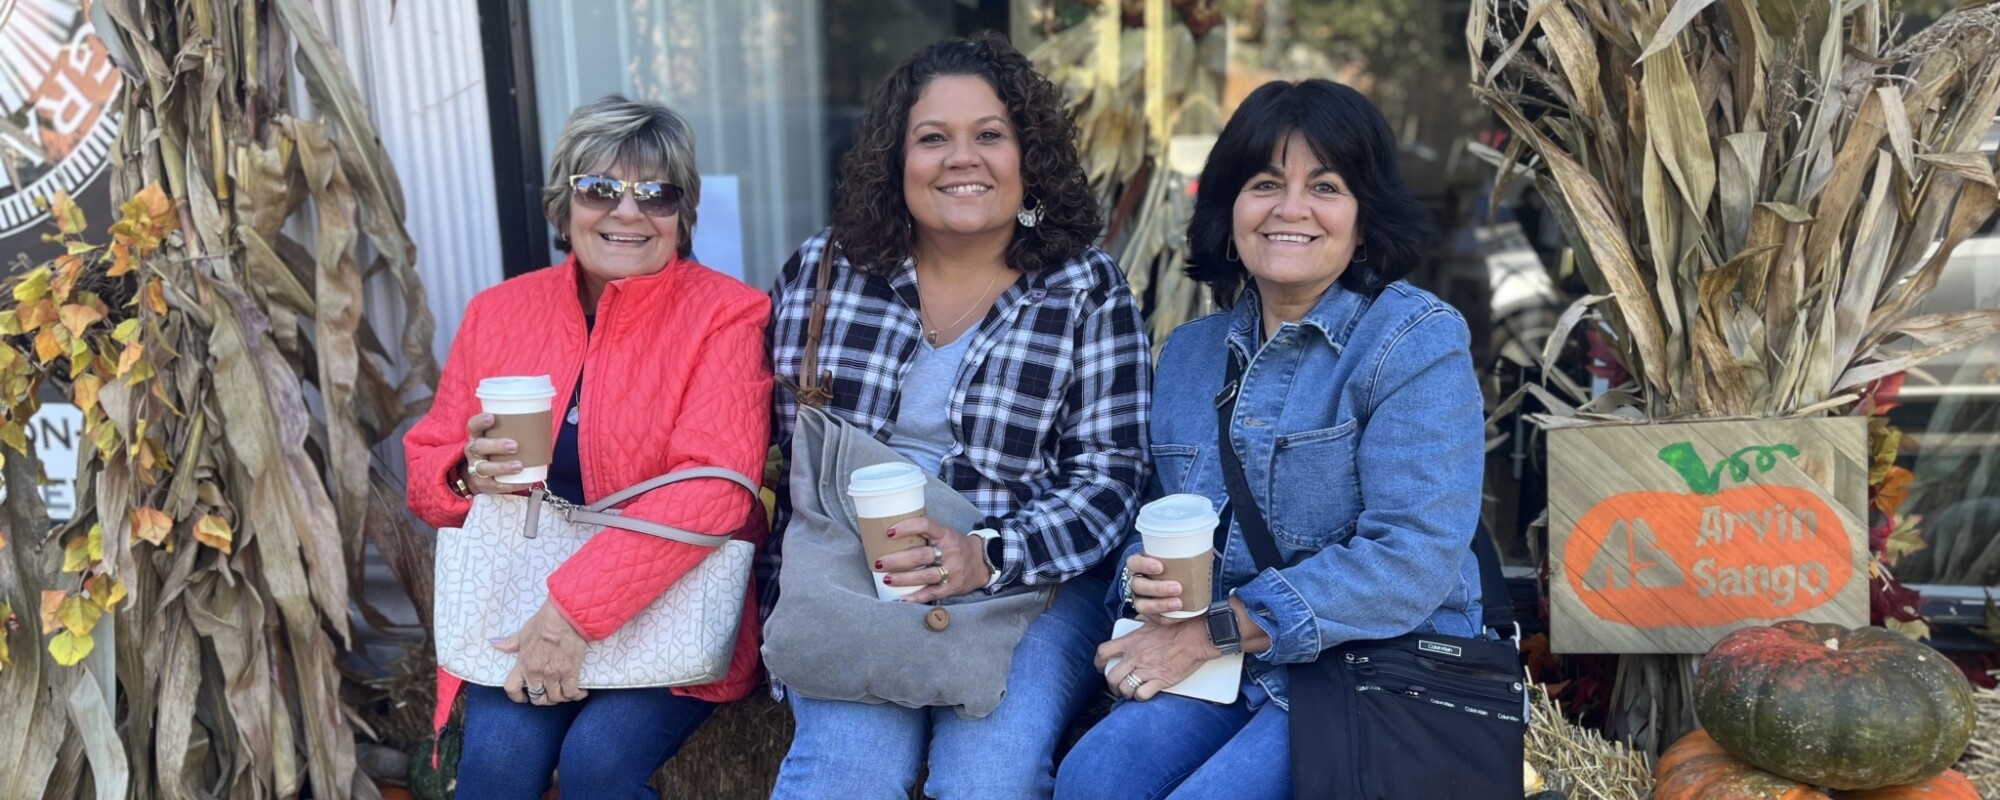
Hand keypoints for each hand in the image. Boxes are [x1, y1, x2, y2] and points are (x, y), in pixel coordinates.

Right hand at [462, 412, 523, 492]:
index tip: (491, 417)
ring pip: (484, 468)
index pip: (473, 425)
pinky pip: (495, 485)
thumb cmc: (498, 450)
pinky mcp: (484, 484)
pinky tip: (523, 481)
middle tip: (514, 446)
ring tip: (519, 466)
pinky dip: (510, 484)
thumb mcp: (499, 437)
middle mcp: (474, 451)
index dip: (480, 421)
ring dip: (502, 467)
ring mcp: (476, 468)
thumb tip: (542, 420)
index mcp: (478, 436)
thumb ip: (513, 429)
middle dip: (496, 446)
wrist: (483, 476)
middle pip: (479, 446)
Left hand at [493, 602, 588, 705]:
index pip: (512, 688)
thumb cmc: (545, 622)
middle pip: (538, 698)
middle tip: (549, 694)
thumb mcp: (524, 632)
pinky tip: (579, 692)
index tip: (523, 698)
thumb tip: (494, 643)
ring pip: (555, 698)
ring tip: (564, 693)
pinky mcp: (570, 673)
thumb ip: (510, 643)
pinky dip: (575, 695)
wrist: (566, 617)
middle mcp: (537, 673)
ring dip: (560, 698)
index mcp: (523, 664)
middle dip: (543, 699)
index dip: (516, 697)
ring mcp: (554, 674)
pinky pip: (571, 693)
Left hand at [875, 517, 989, 602]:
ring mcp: (952, 571)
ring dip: (903, 578)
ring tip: (886, 578)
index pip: (925, 525)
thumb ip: (924, 534)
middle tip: (878, 562)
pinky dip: (916, 598)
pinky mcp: (953, 587)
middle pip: (920, 555)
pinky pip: (932, 593)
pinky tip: (902, 600)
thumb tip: (890, 535)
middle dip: (897, 560)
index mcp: (945, 534)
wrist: (983, 562)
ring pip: (925, 575)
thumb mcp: (944, 534)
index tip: (889, 532)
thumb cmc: (956, 546)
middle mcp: (950, 551)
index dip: (907, 527)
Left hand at [1095, 617, 1219, 700]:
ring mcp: (1146, 670)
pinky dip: (1140, 697)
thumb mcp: (1154, 619)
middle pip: (1111, 676)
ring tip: (1130, 692)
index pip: (1104, 652)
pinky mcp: (1159, 681)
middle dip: (1112, 684)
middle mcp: (1135, 657)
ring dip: (1126, 692)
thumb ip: (1142, 621)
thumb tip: (1140, 619)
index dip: (1099, 662)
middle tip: (1117, 686)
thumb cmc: (1178, 626)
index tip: (1101, 666)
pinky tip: (1143, 694)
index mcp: (1131, 641)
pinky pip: (1142, 694)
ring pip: (1124, 688)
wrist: (1195, 636)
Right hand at [1125, 553, 1191, 624]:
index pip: (1134, 563)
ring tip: (1179, 603)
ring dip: (1160, 604)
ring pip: (1142, 605)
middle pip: (1138, 586)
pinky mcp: (1148, 614)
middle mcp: (1136, 582)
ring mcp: (1140, 599)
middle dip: (1157, 588)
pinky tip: (1180, 614)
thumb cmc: (1175, 568)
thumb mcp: (1176, 559)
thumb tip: (1205, 553)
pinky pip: (1155, 618)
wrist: (1178, 585)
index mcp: (1139, 565)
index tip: (1160, 567)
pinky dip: (1167, 617)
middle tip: (1177, 587)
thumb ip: (1184, 555)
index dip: (1144, 565)